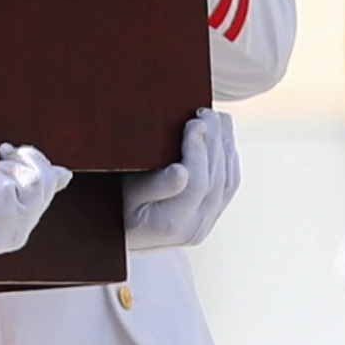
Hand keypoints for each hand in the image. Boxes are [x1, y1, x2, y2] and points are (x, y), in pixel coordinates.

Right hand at [122, 110, 241, 251]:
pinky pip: (230, 185)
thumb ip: (153, 186)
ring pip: (228, 181)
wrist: (120, 232)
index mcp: (172, 225)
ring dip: (226, 146)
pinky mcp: (211, 215)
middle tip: (206, 113)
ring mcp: (206, 224)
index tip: (193, 122)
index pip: (197, 184)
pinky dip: (229, 158)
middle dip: (215, 142)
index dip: (199, 150)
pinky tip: (223, 138)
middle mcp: (194, 228)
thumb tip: (181, 171)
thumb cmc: (115, 207)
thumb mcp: (126, 195)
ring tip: (217, 119)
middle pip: (217, 181)